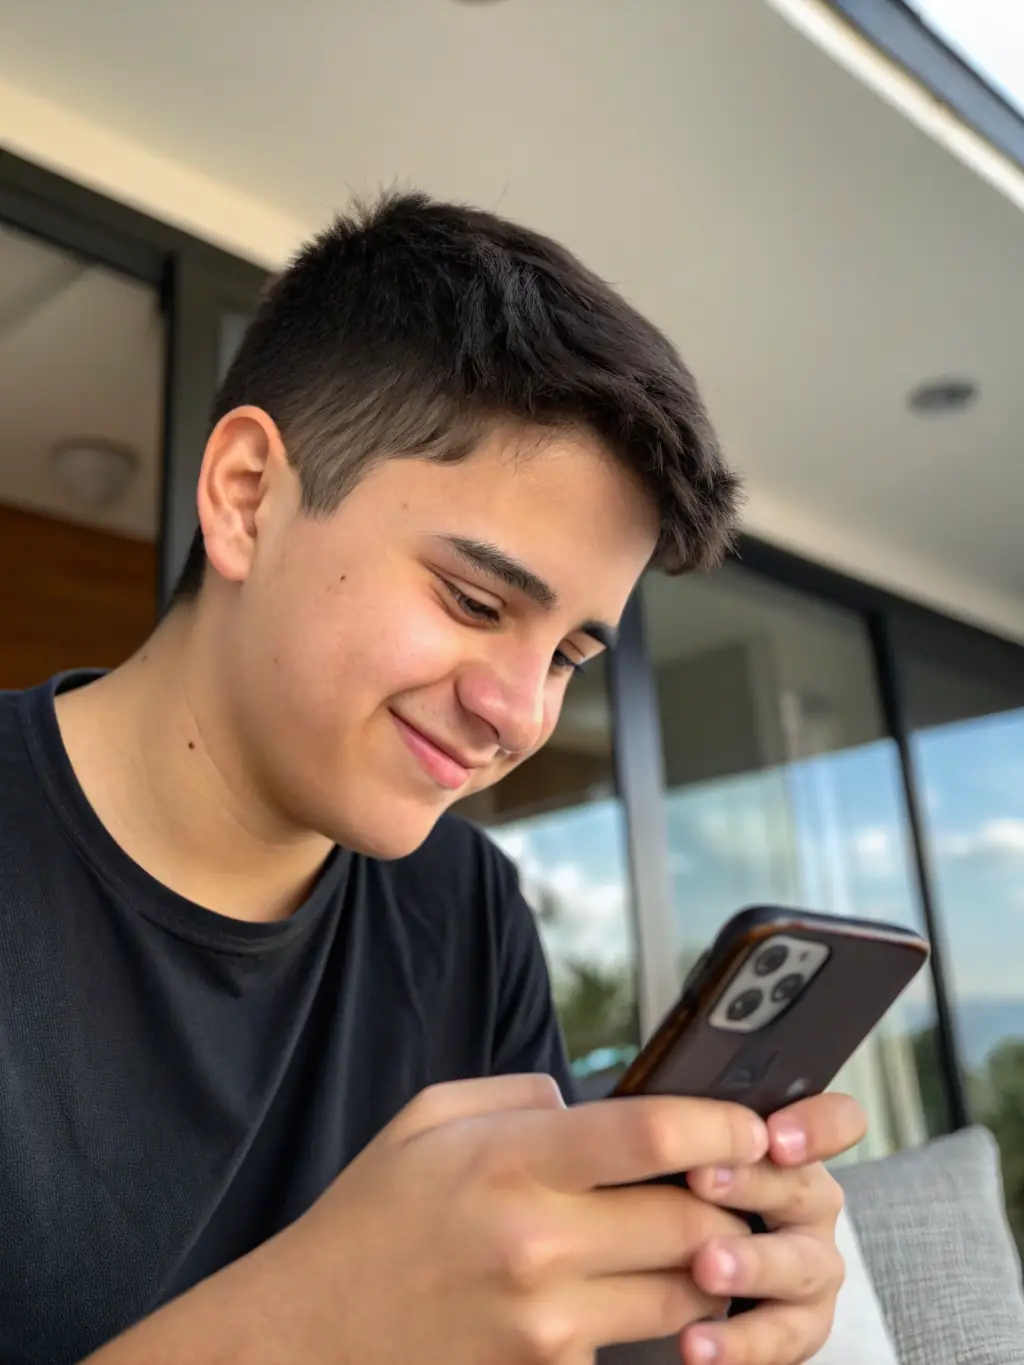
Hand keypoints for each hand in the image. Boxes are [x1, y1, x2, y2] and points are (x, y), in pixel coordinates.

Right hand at [239, 1075, 771, 1363]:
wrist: (310, 1335)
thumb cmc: (374, 1214)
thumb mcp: (433, 1117)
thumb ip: (524, 1095)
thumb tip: (595, 1106)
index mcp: (512, 1159)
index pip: (652, 1133)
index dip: (722, 1124)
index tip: (751, 1123)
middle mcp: (539, 1243)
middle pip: (691, 1219)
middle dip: (732, 1200)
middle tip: (740, 1184)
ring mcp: (547, 1323)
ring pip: (685, 1293)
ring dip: (707, 1265)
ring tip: (696, 1236)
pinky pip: (636, 1343)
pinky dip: (654, 1318)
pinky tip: (629, 1291)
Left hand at [683, 1092, 866, 1364]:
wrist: (673, 1259)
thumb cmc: (680, 1181)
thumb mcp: (688, 1145)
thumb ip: (692, 1125)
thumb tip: (664, 1106)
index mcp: (792, 1145)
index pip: (835, 1122)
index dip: (817, 1126)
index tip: (773, 1135)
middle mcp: (811, 1203)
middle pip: (805, 1190)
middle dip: (754, 1185)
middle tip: (703, 1179)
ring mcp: (811, 1266)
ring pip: (799, 1266)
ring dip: (752, 1265)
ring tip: (705, 1268)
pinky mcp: (797, 1327)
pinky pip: (779, 1337)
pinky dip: (738, 1344)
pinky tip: (697, 1344)